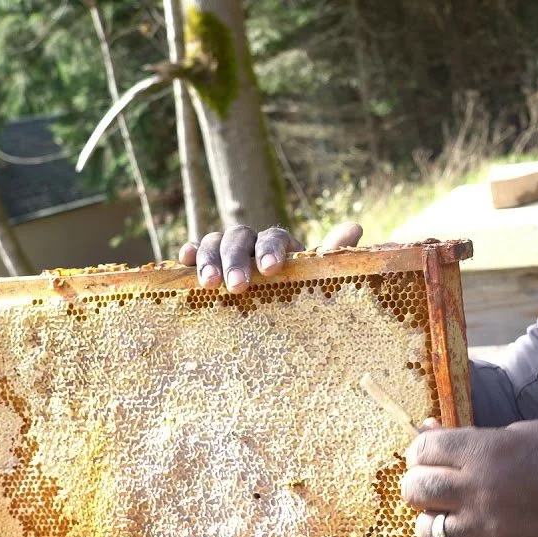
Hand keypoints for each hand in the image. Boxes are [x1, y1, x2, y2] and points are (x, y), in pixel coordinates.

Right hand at [178, 222, 362, 292]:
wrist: (275, 308)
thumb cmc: (298, 291)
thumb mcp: (316, 278)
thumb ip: (332, 255)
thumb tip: (355, 228)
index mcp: (279, 244)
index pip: (274, 236)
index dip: (271, 249)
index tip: (272, 270)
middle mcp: (250, 242)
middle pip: (239, 237)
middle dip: (236, 259)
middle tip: (236, 286)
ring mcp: (226, 252)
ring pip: (213, 241)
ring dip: (209, 259)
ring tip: (209, 285)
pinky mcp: (206, 265)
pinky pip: (194, 253)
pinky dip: (188, 253)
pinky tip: (181, 260)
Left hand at [401, 420, 537, 536]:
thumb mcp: (528, 433)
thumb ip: (478, 436)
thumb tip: (430, 432)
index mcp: (487, 450)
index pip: (424, 450)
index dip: (420, 452)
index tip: (427, 457)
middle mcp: (479, 490)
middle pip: (417, 490)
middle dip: (418, 485)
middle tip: (431, 487)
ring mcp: (487, 530)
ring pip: (429, 530)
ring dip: (434, 521)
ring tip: (451, 516)